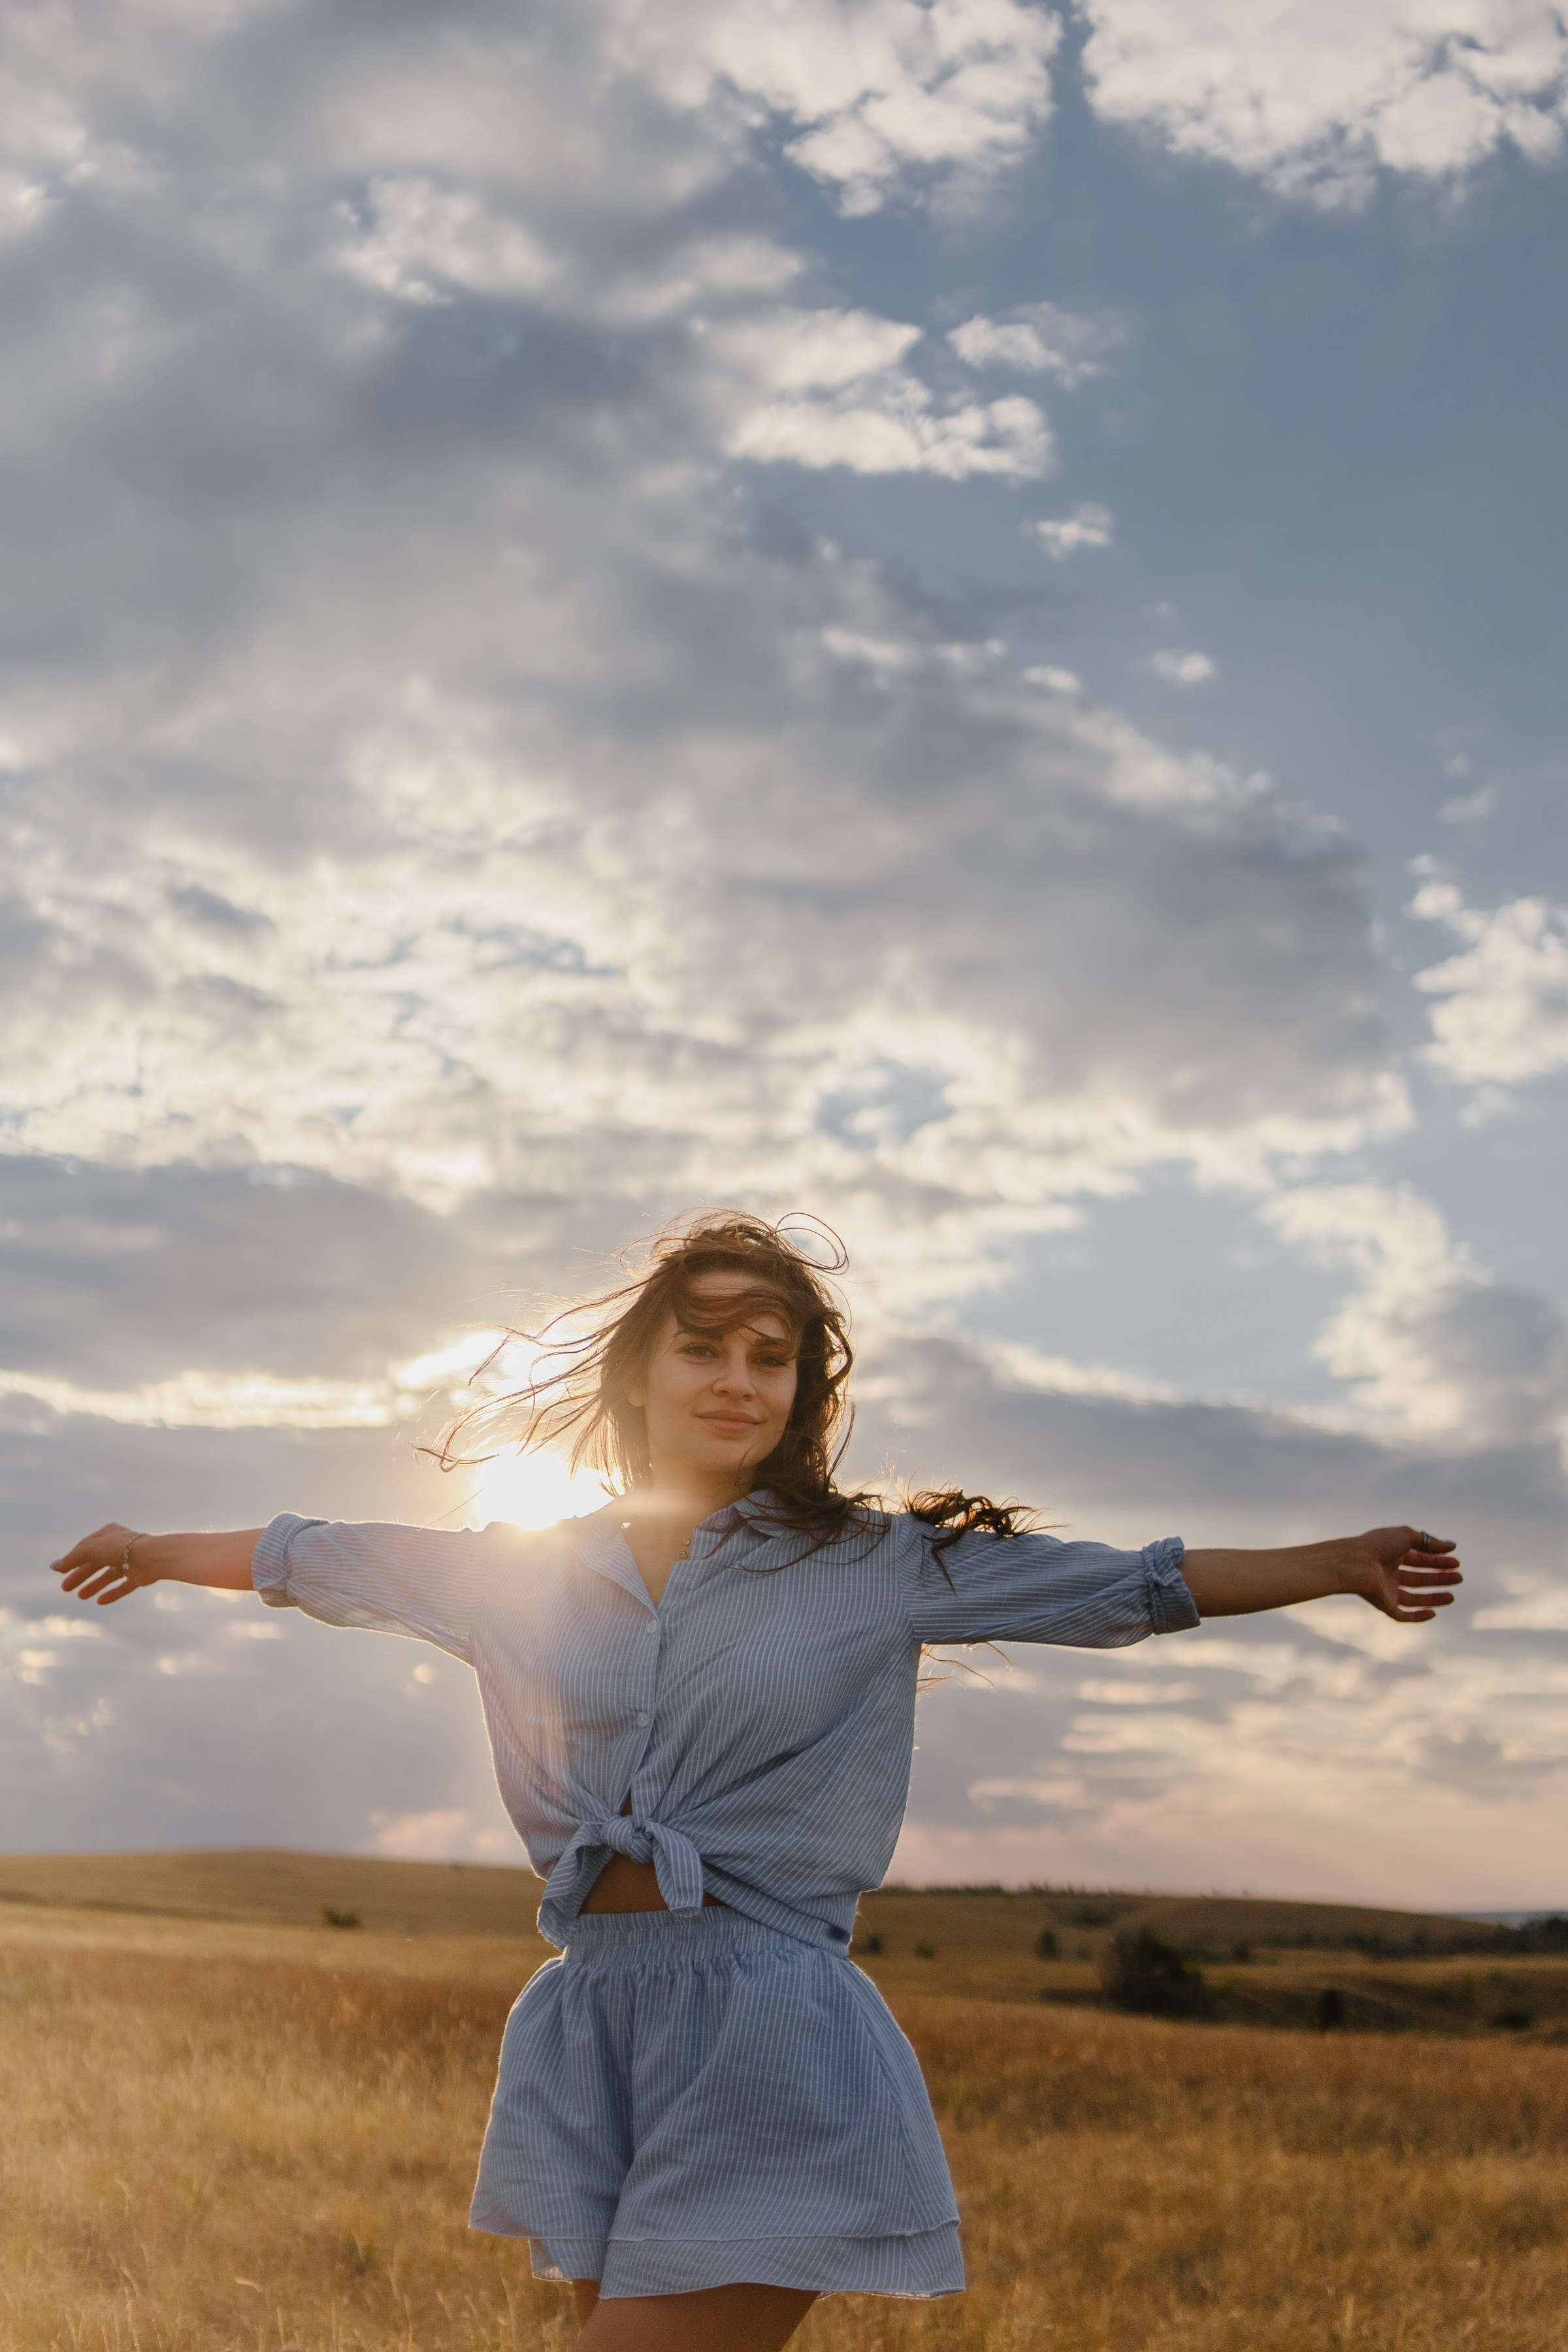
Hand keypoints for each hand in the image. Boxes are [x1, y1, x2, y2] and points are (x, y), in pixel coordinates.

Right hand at [51, 1523, 153, 1606]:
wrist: (153, 1556)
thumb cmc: (120, 1547)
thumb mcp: (90, 1550)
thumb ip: (72, 1558)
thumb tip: (53, 1566)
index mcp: (109, 1534)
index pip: (87, 1547)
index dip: (73, 1559)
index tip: (60, 1572)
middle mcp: (121, 1546)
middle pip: (96, 1562)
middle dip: (80, 1575)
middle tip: (65, 1588)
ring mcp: (132, 1561)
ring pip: (109, 1575)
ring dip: (94, 1585)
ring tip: (80, 1597)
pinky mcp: (141, 1575)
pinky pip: (124, 1586)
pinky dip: (112, 1594)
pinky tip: (99, 1602)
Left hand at [1342, 1526, 1461, 1622]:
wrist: (1355, 1563)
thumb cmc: (1377, 1545)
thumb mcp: (1406, 1536)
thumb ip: (1429, 1542)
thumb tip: (1452, 1545)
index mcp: (1392, 1554)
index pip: (1419, 1559)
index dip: (1438, 1561)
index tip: (1456, 1562)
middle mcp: (1389, 1572)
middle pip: (1419, 1578)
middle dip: (1439, 1578)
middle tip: (1459, 1577)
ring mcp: (1386, 1589)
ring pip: (1414, 1598)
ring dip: (1433, 1597)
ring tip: (1452, 1596)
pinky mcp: (1383, 1605)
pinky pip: (1402, 1615)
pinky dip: (1418, 1616)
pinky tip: (1434, 1613)